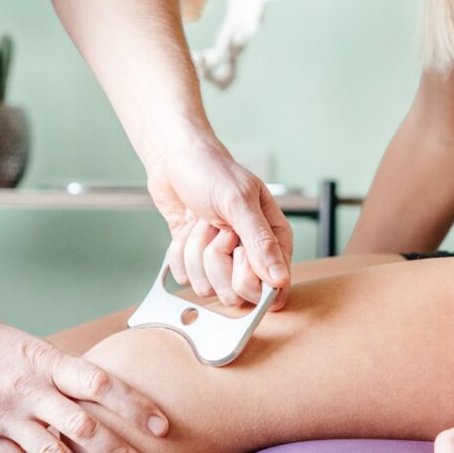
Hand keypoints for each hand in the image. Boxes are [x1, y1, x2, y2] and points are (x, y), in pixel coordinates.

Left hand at [147, 135, 292, 308]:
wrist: (173, 159)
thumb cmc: (211, 171)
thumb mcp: (238, 202)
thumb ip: (260, 242)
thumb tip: (280, 279)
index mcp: (274, 239)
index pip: (273, 286)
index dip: (250, 275)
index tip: (237, 250)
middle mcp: (251, 255)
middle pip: (238, 293)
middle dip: (217, 260)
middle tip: (217, 229)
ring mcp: (223, 261)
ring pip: (208, 286)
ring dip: (195, 251)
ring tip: (201, 222)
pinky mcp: (198, 263)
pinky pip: (187, 278)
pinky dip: (180, 252)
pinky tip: (188, 228)